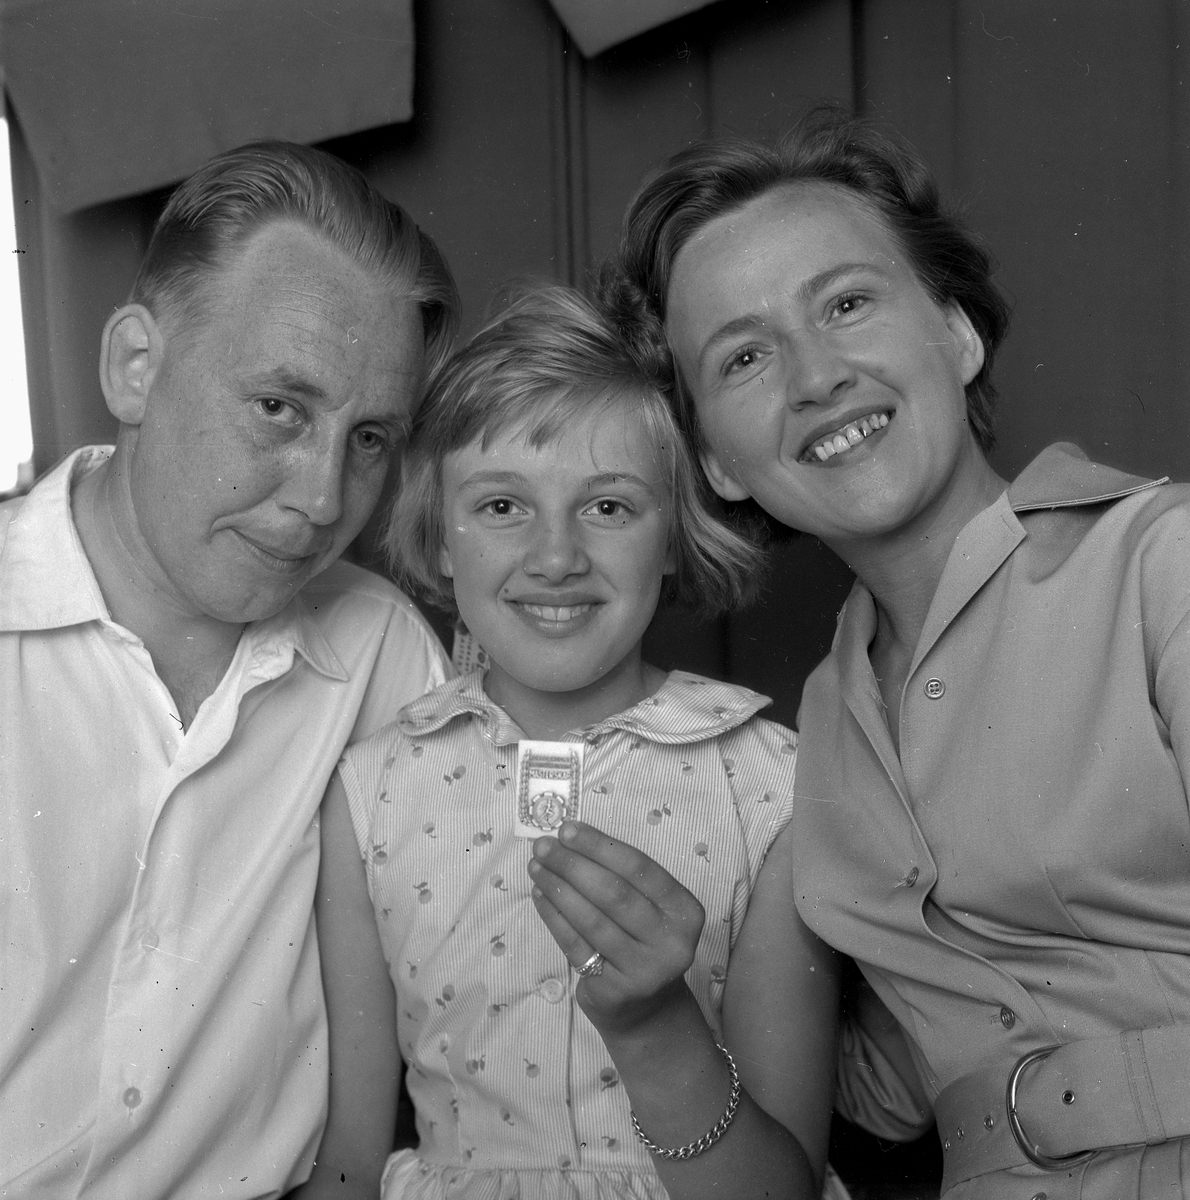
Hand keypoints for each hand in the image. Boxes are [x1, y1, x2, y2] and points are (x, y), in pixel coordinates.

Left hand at [527, 821, 704, 1035]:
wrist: (648, 1010)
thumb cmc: (643, 943)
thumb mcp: (650, 910)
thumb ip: (622, 878)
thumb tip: (571, 839)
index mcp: (685, 910)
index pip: (639, 868)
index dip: (600, 846)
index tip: (567, 829)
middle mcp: (672, 941)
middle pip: (614, 893)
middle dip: (573, 864)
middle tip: (543, 846)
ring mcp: (645, 970)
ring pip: (592, 920)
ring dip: (558, 888)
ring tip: (536, 867)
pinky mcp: (616, 990)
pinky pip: (576, 946)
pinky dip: (553, 917)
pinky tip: (540, 896)